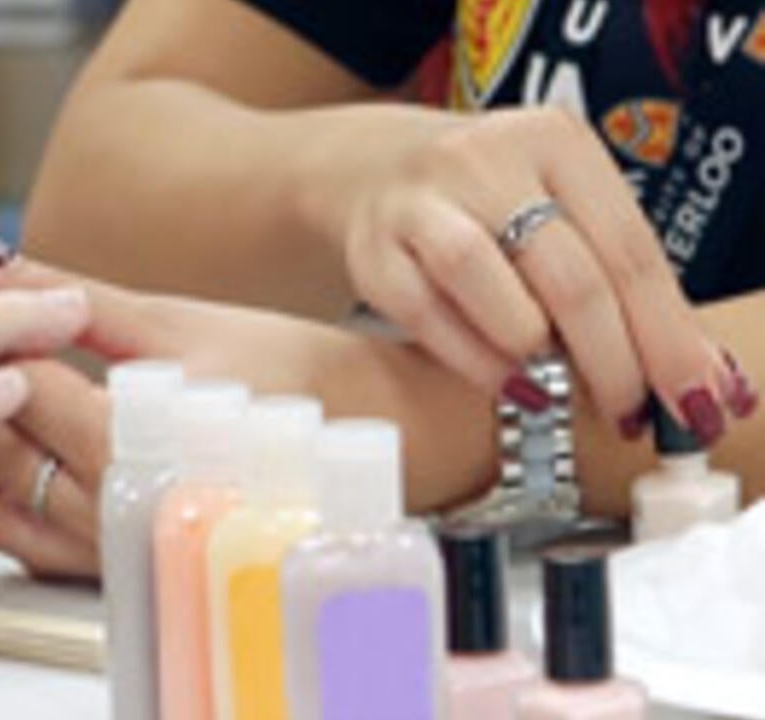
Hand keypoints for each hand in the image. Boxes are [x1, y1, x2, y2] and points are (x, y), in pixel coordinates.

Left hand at [0, 244, 495, 577]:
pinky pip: (26, 541)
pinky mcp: (120, 564)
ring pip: (1, 506)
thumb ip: (75, 297)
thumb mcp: (180, 321)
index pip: (27, 391)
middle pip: (3, 450)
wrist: (372, 440)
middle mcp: (127, 515)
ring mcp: (122, 552)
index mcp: (143, 450)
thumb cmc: (291, 371)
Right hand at [300, 106, 752, 443]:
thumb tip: (695, 374)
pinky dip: (474, 360)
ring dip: (534, 353)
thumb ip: (617, 277)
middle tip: (628, 412)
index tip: (690, 398)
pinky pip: (425, 314)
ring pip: (483, 279)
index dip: (666, 335)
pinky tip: (508, 384)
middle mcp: (486, 159)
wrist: (377, 171)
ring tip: (559, 391)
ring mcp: (420, 201)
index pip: (630, 249)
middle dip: (611, 361)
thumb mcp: (561, 209)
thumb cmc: (492, 204)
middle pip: (568, 274)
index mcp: (555, 140)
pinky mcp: (372, 249)